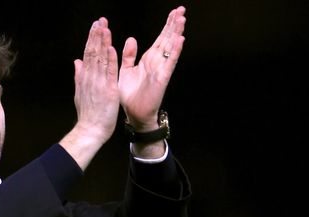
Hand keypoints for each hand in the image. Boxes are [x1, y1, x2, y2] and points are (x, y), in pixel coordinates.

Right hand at [62, 17, 119, 163]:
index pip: (88, 54)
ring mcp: (98, 83)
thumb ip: (79, 76)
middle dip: (97, 35)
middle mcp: (90, 78)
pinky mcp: (108, 90)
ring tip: (105, 28)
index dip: (92, 39)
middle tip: (100, 20)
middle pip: (93, 52)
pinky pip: (109, 72)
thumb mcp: (80, 93)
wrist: (90, 130)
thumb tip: (76, 62)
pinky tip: (111, 47)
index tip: (95, 26)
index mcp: (85, 78)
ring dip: (103, 42)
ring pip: (100, 59)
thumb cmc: (88, 115)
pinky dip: (110, 59)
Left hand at [119, 6, 185, 130]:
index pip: (160, 38)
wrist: (134, 114)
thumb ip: (129, 55)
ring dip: (176, 33)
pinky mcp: (162, 78)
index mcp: (148, 59)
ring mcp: (161, 69)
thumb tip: (131, 39)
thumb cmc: (130, 95)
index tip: (173, 11)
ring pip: (171, 48)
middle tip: (181, 9)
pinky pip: (169, 62)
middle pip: (168, 39)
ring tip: (182, 19)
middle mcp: (157, 62)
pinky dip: (175, 51)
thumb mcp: (126, 71)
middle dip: (174, 24)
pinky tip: (180, 39)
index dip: (167, 25)